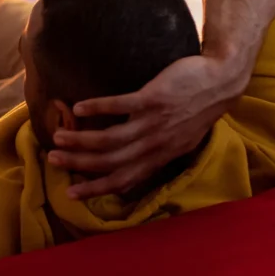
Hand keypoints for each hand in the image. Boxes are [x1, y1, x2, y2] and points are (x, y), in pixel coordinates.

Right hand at [46, 53, 244, 198]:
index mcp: (159, 157)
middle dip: (79, 165)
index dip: (96, 189)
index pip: (123, 180)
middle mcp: (155, 145)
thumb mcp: (182, 140)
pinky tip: (78, 109)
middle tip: (53, 159)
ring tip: (59, 136)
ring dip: (82, 140)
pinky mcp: (154, 98)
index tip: (71, 194)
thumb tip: (137, 163)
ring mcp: (154, 122)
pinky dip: (97, 108)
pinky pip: (120, 106)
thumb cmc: (200, 109)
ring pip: (111, 139)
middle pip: (110, 163)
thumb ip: (158, 152)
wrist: (221, 81)